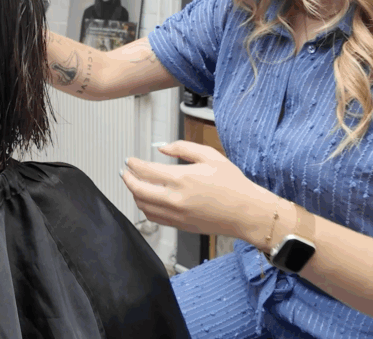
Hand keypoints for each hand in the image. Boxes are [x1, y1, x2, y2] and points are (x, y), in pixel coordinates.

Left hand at [121, 141, 273, 238]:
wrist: (247, 212)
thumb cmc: (233, 185)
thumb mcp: (210, 156)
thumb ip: (183, 148)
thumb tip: (162, 148)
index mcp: (182, 179)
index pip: (146, 171)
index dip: (134, 164)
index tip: (129, 160)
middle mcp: (175, 199)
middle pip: (138, 190)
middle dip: (127, 179)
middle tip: (124, 171)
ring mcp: (176, 215)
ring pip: (143, 206)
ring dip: (134, 194)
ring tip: (133, 184)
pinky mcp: (180, 225)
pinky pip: (154, 218)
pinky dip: (145, 208)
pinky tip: (146, 200)